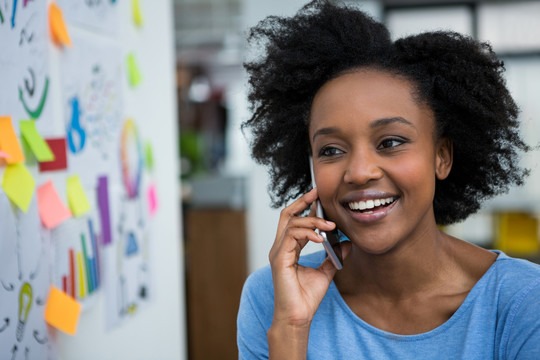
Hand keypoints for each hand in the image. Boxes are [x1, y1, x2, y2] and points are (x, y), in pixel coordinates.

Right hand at [269, 188, 342, 328]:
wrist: (298, 317)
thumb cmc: (306, 298)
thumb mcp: (326, 272)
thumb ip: (333, 256)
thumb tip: (346, 242)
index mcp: (288, 248)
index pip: (294, 220)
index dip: (305, 206)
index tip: (318, 197)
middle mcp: (281, 247)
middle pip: (287, 214)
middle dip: (302, 201)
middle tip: (317, 192)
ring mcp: (278, 252)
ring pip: (291, 222)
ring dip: (312, 221)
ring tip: (329, 225)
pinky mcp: (279, 259)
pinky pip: (291, 236)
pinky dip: (307, 233)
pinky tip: (320, 238)